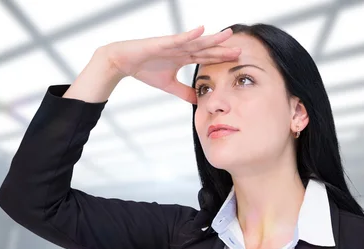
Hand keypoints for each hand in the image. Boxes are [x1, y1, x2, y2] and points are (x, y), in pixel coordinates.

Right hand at [100, 26, 240, 103]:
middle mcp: (182, 49)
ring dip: (212, 38)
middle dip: (223, 49)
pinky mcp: (163, 43)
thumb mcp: (168, 85)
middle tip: (240, 49)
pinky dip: (190, 35)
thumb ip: (183, 92)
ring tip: (228, 34)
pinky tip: (202, 30)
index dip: (221, 58)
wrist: (123, 61)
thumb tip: (197, 102)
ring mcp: (173, 44)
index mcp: (183, 57)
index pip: (206, 58)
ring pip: (197, 41)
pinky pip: (179, 38)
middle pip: (206, 49)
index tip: (238, 60)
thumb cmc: (144, 69)